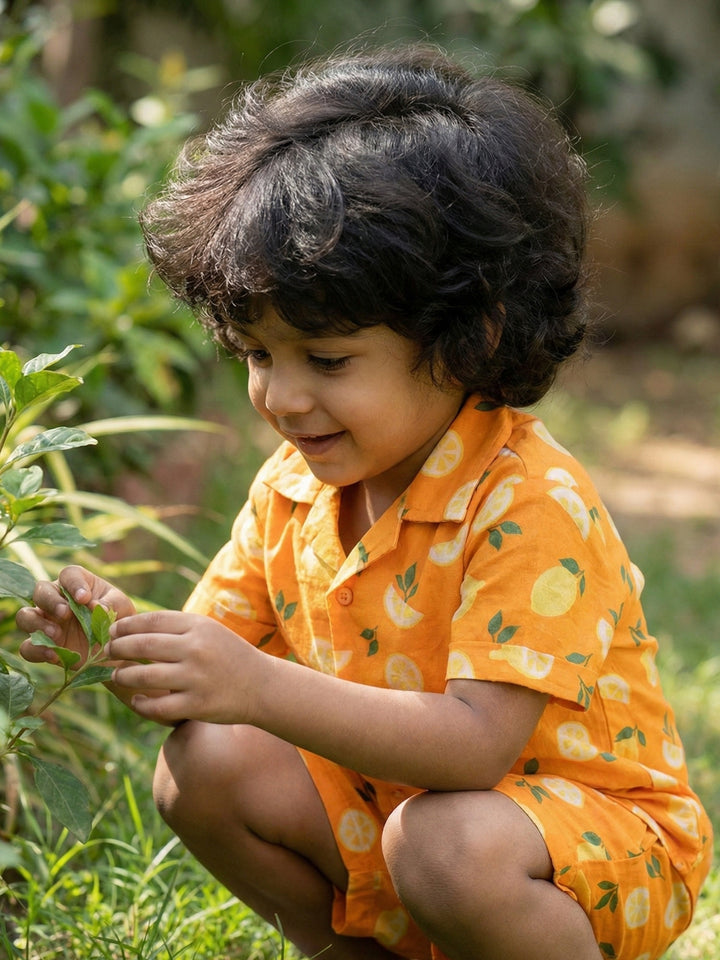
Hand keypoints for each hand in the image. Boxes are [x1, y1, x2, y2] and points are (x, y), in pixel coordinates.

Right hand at [16, 565, 135, 666]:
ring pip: (25, 616)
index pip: (68, 575)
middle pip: (40, 590)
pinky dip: (36, 650)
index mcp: (78, 584)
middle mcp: (57, 599)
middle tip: (65, 614)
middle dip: (50, 601)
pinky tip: (54, 655)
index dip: (73, 584)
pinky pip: (27, 647)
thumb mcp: (122, 607)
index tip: (84, 598)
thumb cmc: (118, 619)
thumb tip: (97, 606)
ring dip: (37, 624)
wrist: (116, 650)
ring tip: (57, 635)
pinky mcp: (42, 646)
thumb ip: (111, 603)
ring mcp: (46, 622)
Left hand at [106, 611, 262, 724]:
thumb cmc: (229, 656)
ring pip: (144, 676)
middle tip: (106, 652)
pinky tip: (137, 700)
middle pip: (142, 645)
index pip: (151, 621)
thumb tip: (131, 627)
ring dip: (123, 676)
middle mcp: (196, 649)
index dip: (125, 626)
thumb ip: (176, 628)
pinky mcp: (197, 705)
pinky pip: (157, 707)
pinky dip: (141, 704)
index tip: (112, 631)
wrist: (262, 686)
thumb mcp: (208, 631)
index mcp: (198, 626)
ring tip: (117, 675)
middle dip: (117, 648)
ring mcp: (196, 678)